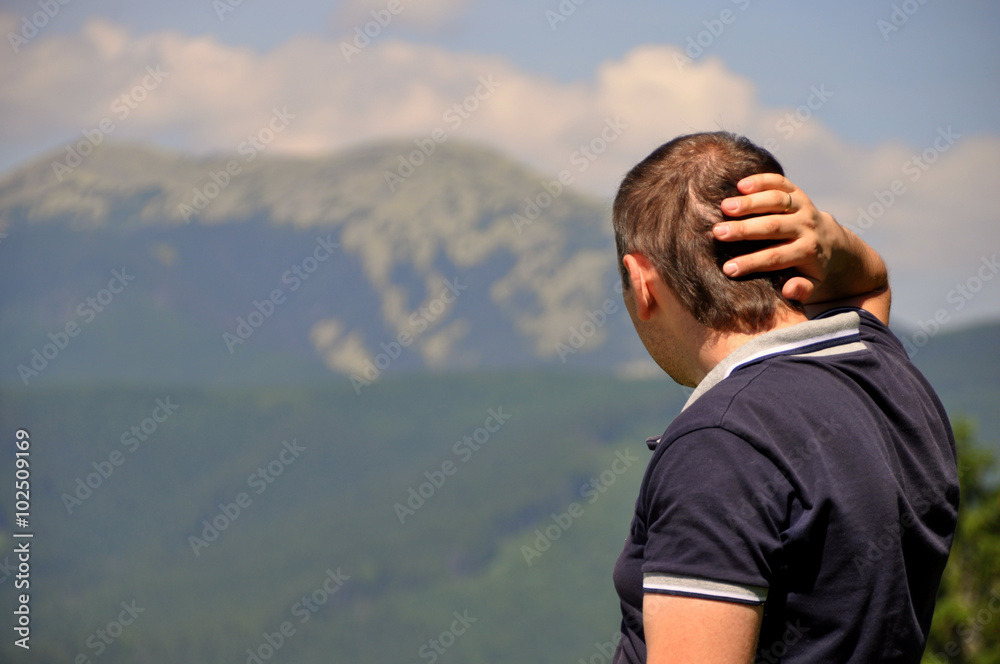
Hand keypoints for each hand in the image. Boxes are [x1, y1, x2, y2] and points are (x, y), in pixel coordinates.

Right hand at [713, 173, 889, 322]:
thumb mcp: (813, 284)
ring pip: (777, 202)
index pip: (776, 257)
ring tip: (724, 206)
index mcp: (808, 252)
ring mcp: (804, 206)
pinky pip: (781, 183)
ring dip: (750, 203)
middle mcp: (807, 227)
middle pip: (774, 227)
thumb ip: (803, 289)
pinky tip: (740, 184)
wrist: (832, 241)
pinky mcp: (798, 192)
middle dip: (744, 230)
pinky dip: (762, 181)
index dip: (751, 263)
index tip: (727, 269)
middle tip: (718, 232)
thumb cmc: (811, 267)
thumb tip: (788, 290)